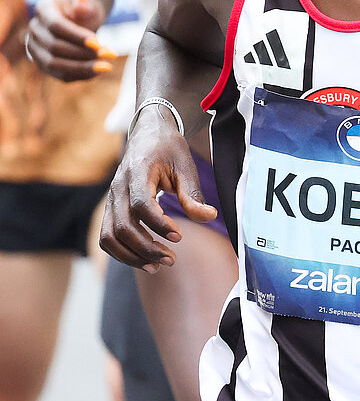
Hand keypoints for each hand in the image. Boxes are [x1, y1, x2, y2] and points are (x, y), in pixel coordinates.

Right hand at [26, 0, 116, 81]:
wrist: (77, 22)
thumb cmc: (84, 12)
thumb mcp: (88, 5)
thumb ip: (85, 5)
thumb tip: (81, 2)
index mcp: (43, 9)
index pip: (56, 25)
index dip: (76, 36)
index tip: (98, 43)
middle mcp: (35, 30)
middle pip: (54, 47)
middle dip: (82, 53)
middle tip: (108, 54)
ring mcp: (36, 49)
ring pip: (54, 65)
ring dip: (82, 67)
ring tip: (105, 66)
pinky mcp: (44, 65)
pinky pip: (61, 75)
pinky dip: (81, 74)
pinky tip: (99, 70)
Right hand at [100, 107, 217, 271]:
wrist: (148, 134)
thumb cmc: (169, 149)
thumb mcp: (186, 165)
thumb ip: (193, 194)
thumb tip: (209, 217)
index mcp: (137, 172)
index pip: (140, 204)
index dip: (158, 224)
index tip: (179, 236)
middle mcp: (118, 187)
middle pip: (123, 226)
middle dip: (146, 248)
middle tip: (172, 259)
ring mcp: (111, 199)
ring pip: (110, 236)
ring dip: (132, 256)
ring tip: (158, 266)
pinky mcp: (110, 209)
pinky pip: (108, 237)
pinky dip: (123, 253)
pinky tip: (145, 260)